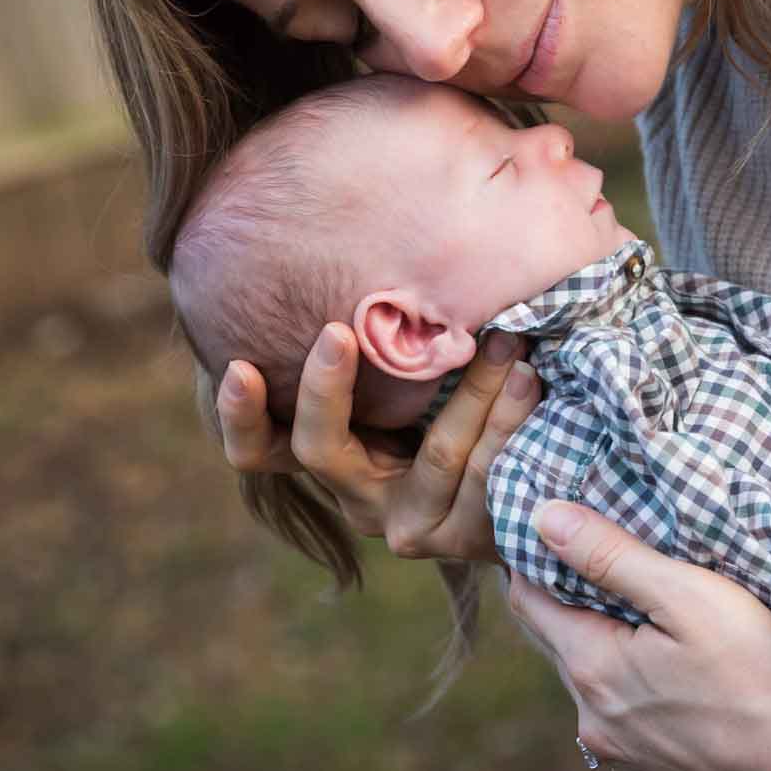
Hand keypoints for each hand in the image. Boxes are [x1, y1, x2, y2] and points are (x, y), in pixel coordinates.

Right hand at [215, 325, 539, 562]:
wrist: (531, 495)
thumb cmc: (462, 403)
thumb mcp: (415, 377)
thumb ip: (387, 339)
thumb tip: (372, 231)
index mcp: (333, 454)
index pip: (259, 449)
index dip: (240, 414)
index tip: (239, 363)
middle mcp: (357, 496)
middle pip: (318, 448)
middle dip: (324, 387)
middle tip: (338, 331)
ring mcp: (407, 522)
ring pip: (435, 455)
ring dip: (472, 389)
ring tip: (506, 340)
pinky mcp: (461, 539)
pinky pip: (485, 474)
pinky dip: (509, 419)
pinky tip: (531, 379)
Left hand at [507, 502, 770, 770]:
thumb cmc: (758, 675)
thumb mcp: (687, 593)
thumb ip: (611, 555)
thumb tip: (544, 518)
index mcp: (592, 667)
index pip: (529, 602)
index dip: (535, 560)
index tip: (550, 528)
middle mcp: (592, 721)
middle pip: (559, 643)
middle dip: (570, 600)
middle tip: (597, 558)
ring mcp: (621, 757)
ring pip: (592, 685)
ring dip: (603, 648)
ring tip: (639, 613)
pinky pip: (624, 723)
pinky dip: (632, 693)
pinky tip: (669, 675)